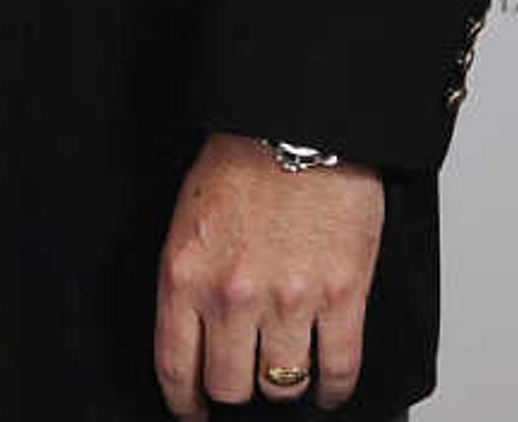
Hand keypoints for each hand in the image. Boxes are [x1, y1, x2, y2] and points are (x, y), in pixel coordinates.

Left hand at [152, 133, 384, 413]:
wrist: (296, 125)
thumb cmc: (240, 163)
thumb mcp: (187, 221)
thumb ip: (190, 280)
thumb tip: (196, 333)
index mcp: (185, 276)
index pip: (177, 366)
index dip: (186, 401)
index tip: (193, 410)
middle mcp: (232, 296)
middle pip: (230, 386)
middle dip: (236, 389)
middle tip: (244, 379)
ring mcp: (288, 300)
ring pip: (282, 384)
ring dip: (284, 383)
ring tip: (286, 371)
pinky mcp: (340, 296)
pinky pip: (338, 368)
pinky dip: (334, 388)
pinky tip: (328, 387)